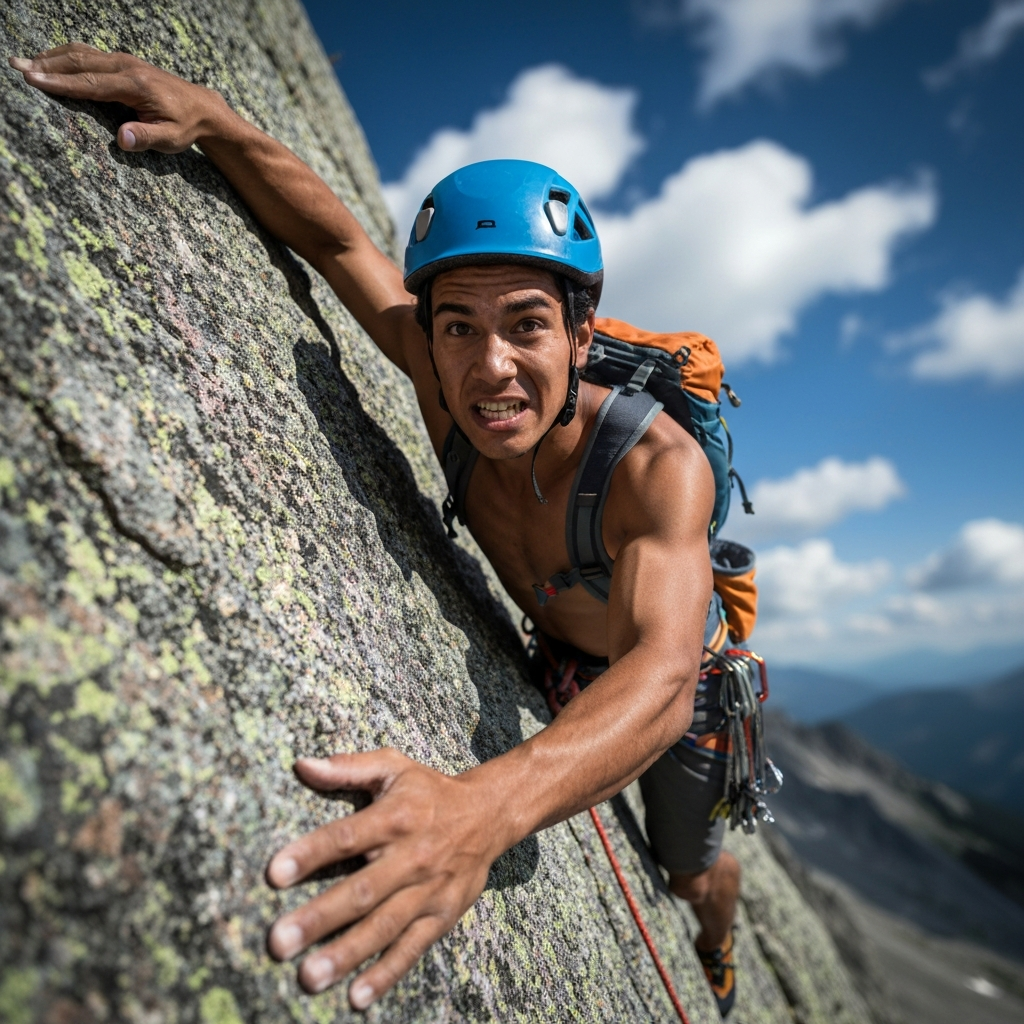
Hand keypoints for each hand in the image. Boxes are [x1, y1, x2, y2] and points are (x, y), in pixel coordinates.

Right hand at [8, 43, 227, 152]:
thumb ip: (146, 137)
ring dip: (51, 57)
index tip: (34, 81)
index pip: (91, 84)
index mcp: (135, 85)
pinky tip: (49, 60)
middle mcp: (127, 67)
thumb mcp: (171, 139)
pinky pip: (89, 54)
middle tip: (16, 66)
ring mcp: (124, 61)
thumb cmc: (186, 126)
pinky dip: (66, 55)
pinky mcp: (122, 62)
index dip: (61, 83)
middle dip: (46, 65)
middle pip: (79, 63)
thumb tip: (121, 139)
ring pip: (81, 54)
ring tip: (24, 62)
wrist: (203, 108)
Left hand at [265, 749, 504, 1008]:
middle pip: (362, 890)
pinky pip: (412, 947)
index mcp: (395, 817)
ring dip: (347, 953)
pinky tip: (357, 996)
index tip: (274, 874)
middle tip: (279, 942)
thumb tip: (302, 764)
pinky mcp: (443, 915)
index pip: (347, 836)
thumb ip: (347, 767)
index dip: (311, 854)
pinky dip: (386, 973)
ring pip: (384, 926)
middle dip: (319, 917)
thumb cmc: (428, 791)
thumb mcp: (392, 767)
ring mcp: (428, 890)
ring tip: (309, 977)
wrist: (490, 813)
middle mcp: (412, 855)